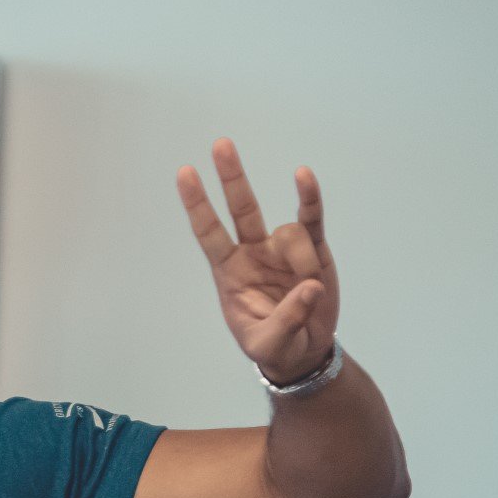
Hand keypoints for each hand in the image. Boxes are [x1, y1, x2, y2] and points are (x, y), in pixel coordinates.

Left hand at [178, 139, 339, 383]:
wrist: (304, 352)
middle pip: (241, 208)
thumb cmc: (275, 348)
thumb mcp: (269, 345)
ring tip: (309, 291)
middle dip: (231, 177)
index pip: (208, 232)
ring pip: (288, 233)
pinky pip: (311, 219)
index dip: (197, 203)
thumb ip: (286, 319)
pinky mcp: (313, 250)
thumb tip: (309, 285)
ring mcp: (282, 249)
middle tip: (220, 144)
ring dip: (300, 260)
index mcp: (229, 273)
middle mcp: (253, 253)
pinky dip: (309, 198)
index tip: (184, 172)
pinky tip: (302, 176)